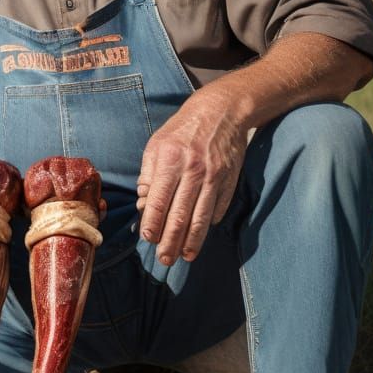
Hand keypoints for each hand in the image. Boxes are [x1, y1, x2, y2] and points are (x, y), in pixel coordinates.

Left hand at [136, 87, 247, 265]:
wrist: (222, 112)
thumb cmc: (182, 129)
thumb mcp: (156, 144)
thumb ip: (148, 174)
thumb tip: (143, 204)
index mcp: (171, 160)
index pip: (160, 200)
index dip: (153, 223)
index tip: (148, 238)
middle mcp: (193, 171)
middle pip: (180, 216)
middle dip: (171, 242)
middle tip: (164, 259)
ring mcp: (214, 178)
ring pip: (201, 218)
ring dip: (191, 242)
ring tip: (184, 257)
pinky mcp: (229, 182)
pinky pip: (217, 209)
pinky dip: (207, 225)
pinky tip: (199, 237)